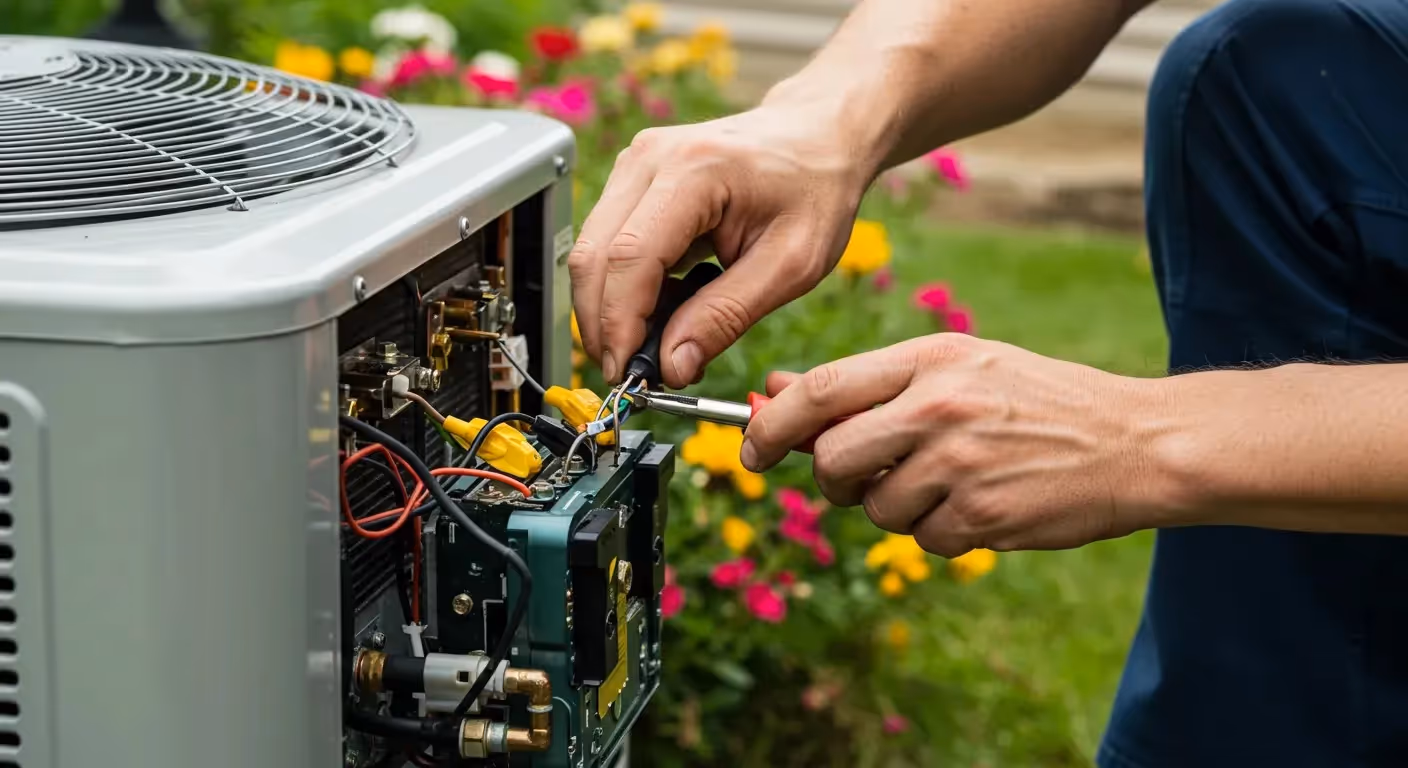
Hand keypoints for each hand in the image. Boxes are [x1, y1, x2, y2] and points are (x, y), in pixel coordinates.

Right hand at [569, 104, 876, 386]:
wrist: (818, 136)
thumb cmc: (814, 190)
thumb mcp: (791, 266)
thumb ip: (727, 316)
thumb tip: (673, 366)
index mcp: (695, 171)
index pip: (631, 258)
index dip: (620, 324)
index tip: (628, 373)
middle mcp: (651, 158)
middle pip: (594, 257)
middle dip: (604, 326)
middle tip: (634, 374)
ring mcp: (635, 163)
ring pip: (590, 253)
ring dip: (610, 310)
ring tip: (656, 344)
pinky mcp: (632, 178)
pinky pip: (606, 243)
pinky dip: (622, 288)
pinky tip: (662, 308)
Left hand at [741, 334, 1176, 555]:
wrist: (1134, 441)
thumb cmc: (1037, 400)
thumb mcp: (959, 368)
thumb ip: (872, 383)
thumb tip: (779, 392)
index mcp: (930, 360)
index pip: (821, 390)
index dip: (772, 423)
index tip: (752, 446)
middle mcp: (939, 407)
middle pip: (833, 457)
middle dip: (834, 477)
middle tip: (862, 476)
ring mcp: (960, 463)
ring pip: (876, 507)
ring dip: (897, 507)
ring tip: (950, 482)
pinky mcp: (983, 514)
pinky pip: (922, 538)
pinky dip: (940, 532)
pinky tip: (980, 505)